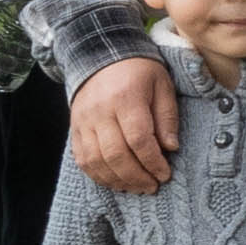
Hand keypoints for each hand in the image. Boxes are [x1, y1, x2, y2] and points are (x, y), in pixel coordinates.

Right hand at [68, 52, 180, 192]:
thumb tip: (171, 148)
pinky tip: (115, 181)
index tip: (165, 174)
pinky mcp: (74, 129)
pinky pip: (82, 158)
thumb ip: (167, 117)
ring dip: (117, 180)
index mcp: (125, 99)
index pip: (139, 139)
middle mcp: (100, 112)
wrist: (101, 56)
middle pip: (115, 154)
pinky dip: (98, 175)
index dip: (152, 161)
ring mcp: (83, 122)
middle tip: (152, 186)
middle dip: (136, 176)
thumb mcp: (162, 85)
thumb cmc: (139, 72)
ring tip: (137, 187)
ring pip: (95, 160)